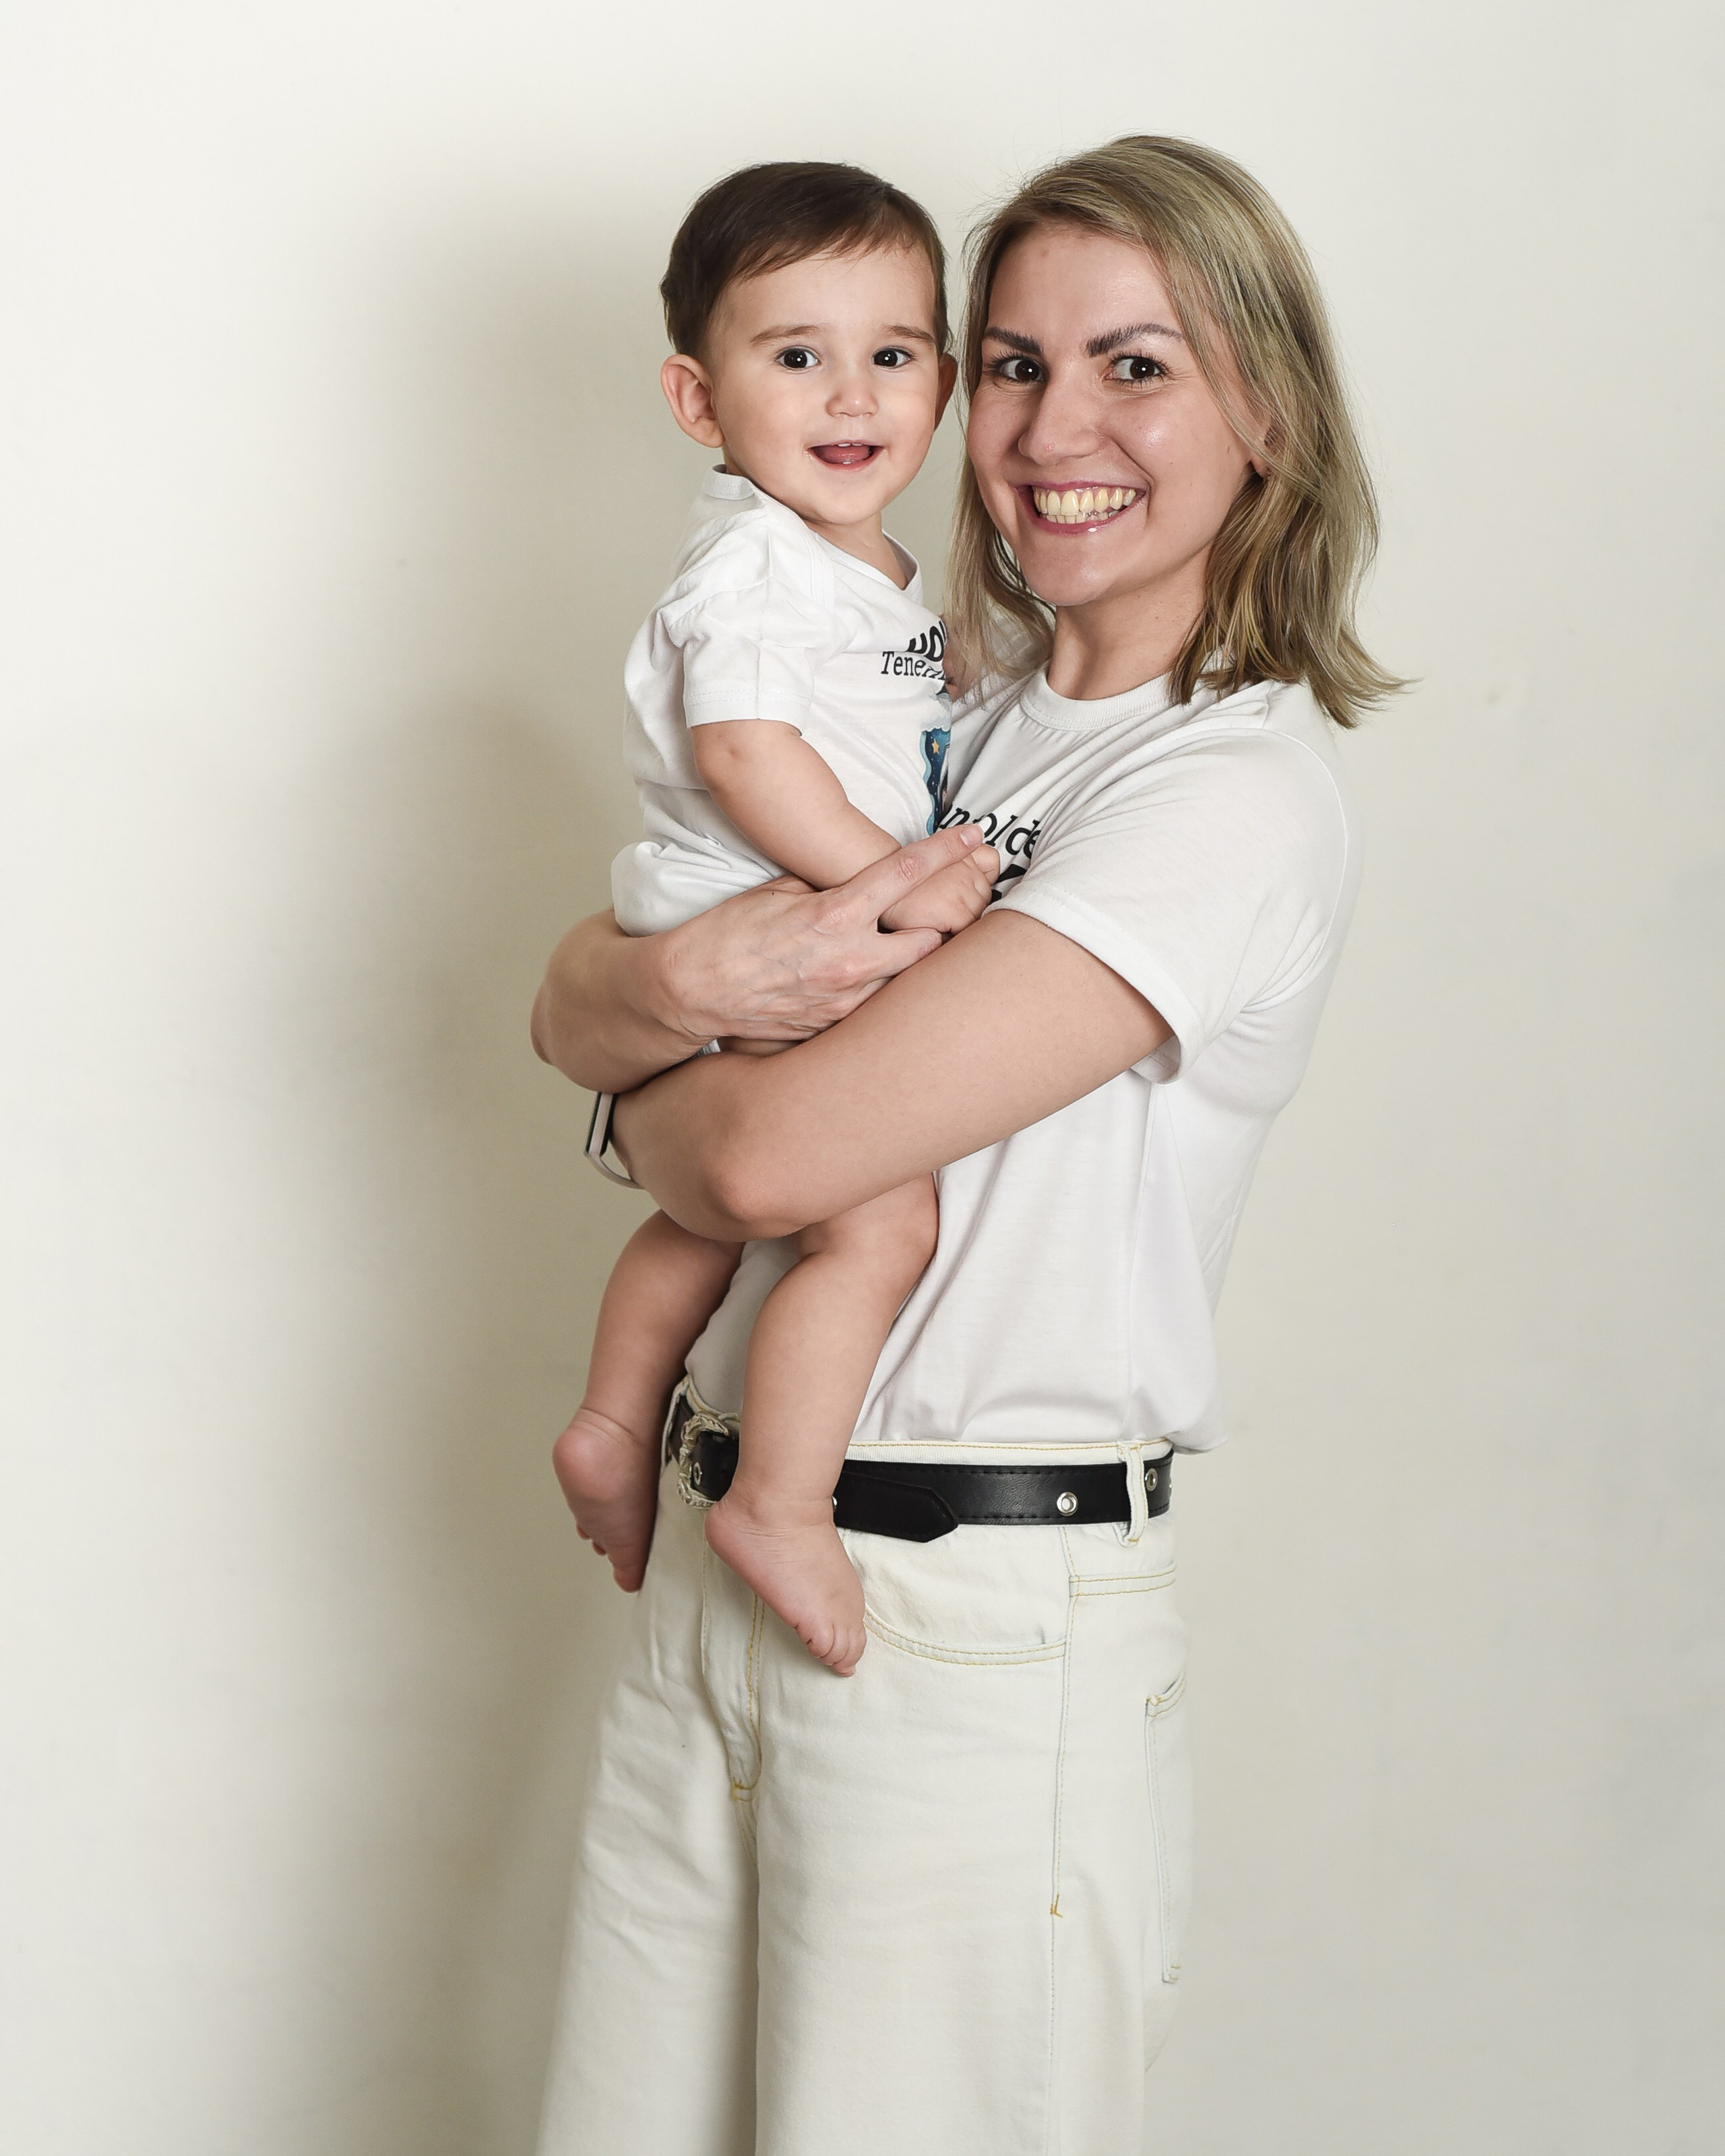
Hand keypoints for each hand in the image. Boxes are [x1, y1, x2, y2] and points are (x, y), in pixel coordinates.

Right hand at [530, 825, 1000, 1094]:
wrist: (688, 993)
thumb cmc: (724, 937)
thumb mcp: (776, 891)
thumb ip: (827, 888)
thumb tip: (859, 884)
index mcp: (836, 915)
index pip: (907, 874)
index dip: (948, 852)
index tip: (975, 838)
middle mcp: (851, 960)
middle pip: (930, 941)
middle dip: (940, 926)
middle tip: (943, 910)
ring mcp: (847, 1001)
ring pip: (908, 979)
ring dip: (910, 961)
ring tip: (902, 947)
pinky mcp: (835, 1028)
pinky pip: (875, 1007)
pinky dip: (878, 990)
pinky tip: (864, 982)